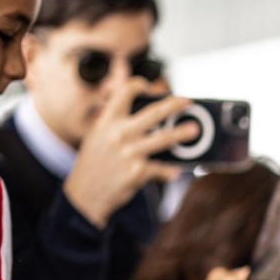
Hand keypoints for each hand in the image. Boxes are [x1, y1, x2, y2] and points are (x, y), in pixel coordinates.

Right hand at [64, 80, 199, 227]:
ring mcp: (130, 152)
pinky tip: (175, 171)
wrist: (85, 194)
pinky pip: (161, 168)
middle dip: (173, 105)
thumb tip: (140, 115)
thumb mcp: (97, 136)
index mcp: (107, 121)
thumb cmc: (94, 164)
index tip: (152, 86)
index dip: (140, 85)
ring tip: (195, 130)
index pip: (125, 92)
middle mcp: (119, 133)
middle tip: (188, 101)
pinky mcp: (138, 172)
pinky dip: (169, 171)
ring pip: (163, 138)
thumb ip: (115, 123)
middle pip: (153, 113)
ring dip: (181, 133)